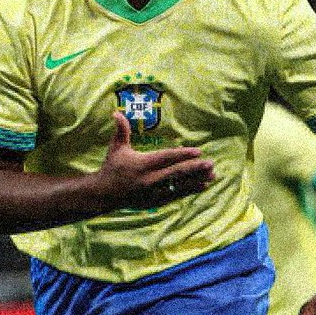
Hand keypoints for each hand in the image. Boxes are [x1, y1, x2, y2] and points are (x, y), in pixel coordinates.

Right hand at [96, 112, 215, 208]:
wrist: (103, 194)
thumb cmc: (112, 167)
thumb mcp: (116, 148)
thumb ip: (121, 130)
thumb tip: (117, 112)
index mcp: (142, 164)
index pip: (166, 158)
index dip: (183, 155)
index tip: (199, 151)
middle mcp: (149, 179)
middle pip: (176, 173)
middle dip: (195, 168)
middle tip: (211, 164)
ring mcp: (153, 192)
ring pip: (179, 186)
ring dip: (197, 180)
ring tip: (212, 175)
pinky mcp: (155, 202)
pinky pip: (176, 196)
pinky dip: (190, 191)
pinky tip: (203, 186)